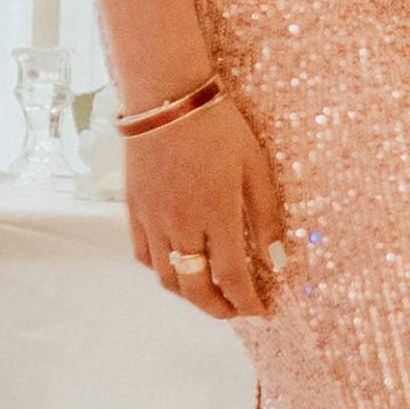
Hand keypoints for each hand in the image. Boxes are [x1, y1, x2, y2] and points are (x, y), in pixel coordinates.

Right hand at [124, 89, 290, 321]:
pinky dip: (161, 269)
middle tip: (234, 311)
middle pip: (195, 288)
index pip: (233, 276)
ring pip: (167, 277)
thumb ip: (265, 217)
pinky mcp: (133, 209)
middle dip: (217, 309)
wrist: (167, 97)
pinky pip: (143, 254)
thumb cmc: (219, 126)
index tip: (260, 311)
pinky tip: (177, 265)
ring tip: (208, 292)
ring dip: (189, 294)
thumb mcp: (255, 166)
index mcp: (217, 215)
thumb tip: (275, 261)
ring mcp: (153, 219)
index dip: (248, 301)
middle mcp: (181, 224)